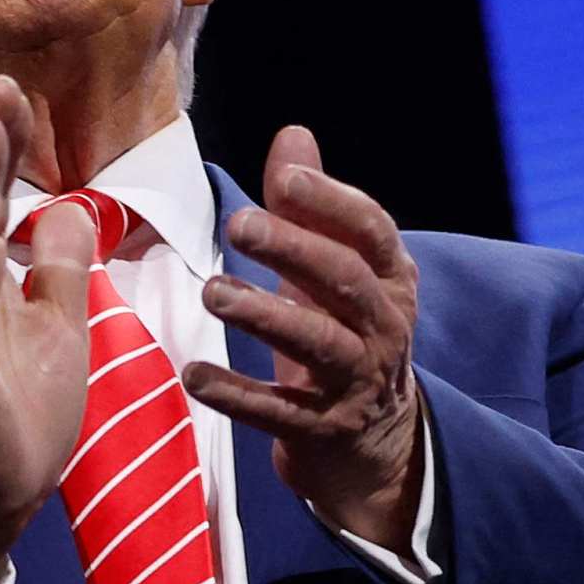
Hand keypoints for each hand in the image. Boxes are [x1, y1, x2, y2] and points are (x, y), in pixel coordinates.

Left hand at [192, 126, 424, 551]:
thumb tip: (292, 136)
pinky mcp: (323, 432)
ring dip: (265, 316)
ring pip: (318, 344)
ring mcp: (357, 383)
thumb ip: (311, 207)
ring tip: (212, 293)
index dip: (332, 202)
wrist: (372, 447)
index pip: (372, 231)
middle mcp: (384, 327)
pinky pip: (280, 412)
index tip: (286, 180)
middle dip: (295, 249)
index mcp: (390, 280)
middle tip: (239, 224)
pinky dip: (237, 395)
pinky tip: (193, 375)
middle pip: (346, 281)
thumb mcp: (333, 273)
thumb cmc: (343, 338)